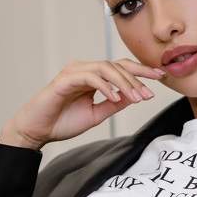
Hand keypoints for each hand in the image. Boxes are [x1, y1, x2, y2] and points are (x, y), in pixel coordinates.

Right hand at [0, 59, 165, 149]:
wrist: (36, 131)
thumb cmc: (62, 122)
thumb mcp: (96, 114)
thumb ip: (114, 104)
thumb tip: (134, 96)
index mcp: (93, 77)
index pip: (121, 68)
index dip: (141, 71)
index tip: (160, 77)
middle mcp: (85, 70)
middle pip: (117, 64)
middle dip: (138, 76)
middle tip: (151, 92)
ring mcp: (74, 72)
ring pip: (106, 68)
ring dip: (124, 83)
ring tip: (136, 97)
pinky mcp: (64, 80)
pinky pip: (90, 77)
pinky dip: (106, 86)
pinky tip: (115, 97)